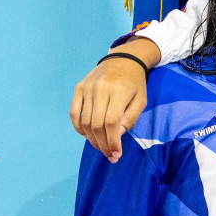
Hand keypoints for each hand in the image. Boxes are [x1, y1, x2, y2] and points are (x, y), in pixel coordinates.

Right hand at [70, 38, 160, 162]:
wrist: (123, 60)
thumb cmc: (135, 83)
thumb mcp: (141, 101)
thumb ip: (130, 119)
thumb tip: (116, 136)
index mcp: (118, 92)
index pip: (111, 123)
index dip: (112, 142)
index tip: (116, 155)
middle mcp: (100, 89)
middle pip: (97, 124)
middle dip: (103, 144)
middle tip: (110, 155)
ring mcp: (87, 88)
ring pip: (84, 121)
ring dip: (92, 139)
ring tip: (101, 148)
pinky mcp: (79, 88)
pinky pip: (74, 113)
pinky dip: (79, 127)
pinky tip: (88, 136)